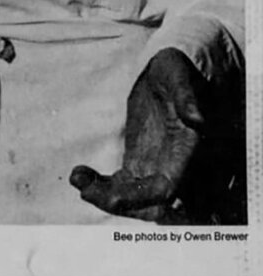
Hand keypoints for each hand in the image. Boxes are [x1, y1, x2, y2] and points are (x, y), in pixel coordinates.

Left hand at [69, 48, 206, 221]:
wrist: (166, 71)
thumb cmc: (176, 70)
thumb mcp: (178, 76)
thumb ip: (187, 97)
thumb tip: (198, 120)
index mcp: (185, 151)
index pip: (167, 188)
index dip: (144, 198)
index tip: (114, 195)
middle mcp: (172, 167)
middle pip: (149, 206)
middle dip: (119, 202)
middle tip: (85, 187)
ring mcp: (154, 168)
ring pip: (133, 200)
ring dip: (105, 197)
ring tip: (77, 178)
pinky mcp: (139, 165)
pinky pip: (121, 187)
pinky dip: (100, 188)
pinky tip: (79, 174)